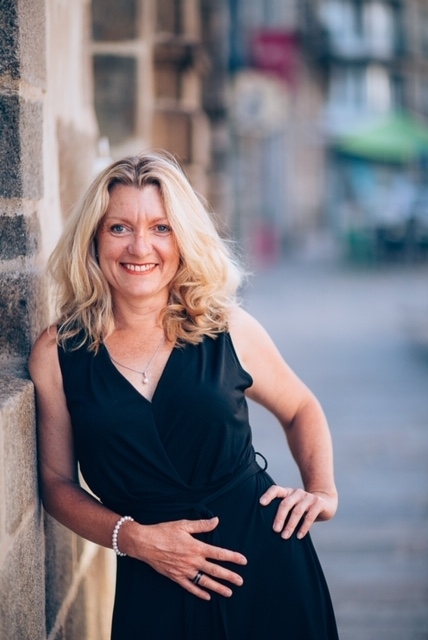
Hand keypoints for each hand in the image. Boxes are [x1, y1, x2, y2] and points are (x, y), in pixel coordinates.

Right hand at [129, 516, 246, 599]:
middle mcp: (192, 561)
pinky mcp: (176, 577)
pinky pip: (190, 587)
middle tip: (241, 581)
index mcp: (196, 547)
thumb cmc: (163, 531)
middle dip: (229, 576)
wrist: (144, 543)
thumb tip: (216, 520)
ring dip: (218, 587)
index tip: (243, 561)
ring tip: (229, 592)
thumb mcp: (183, 524)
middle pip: (215, 570)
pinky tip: (207, 596)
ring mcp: (184, 571)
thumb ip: (201, 525)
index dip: (232, 557)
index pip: (219, 553)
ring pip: (205, 581)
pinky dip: (199, 592)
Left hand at [259, 485, 336, 539]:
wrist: (325, 503)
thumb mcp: (292, 507)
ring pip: (297, 511)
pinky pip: (310, 516)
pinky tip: (299, 536)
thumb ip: (283, 512)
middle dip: (280, 517)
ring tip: (285, 536)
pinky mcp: (318, 503)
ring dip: (290, 525)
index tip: (261, 503)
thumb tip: (267, 528)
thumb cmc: (303, 509)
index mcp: (288, 492)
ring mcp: (308, 497)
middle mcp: (297, 493)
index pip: (276, 490)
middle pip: (286, 503)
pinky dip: (304, 527)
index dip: (268, 495)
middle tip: (275, 530)